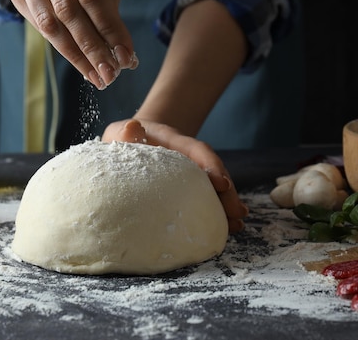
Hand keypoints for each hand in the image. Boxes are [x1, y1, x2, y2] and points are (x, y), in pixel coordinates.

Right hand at [0, 0, 137, 88]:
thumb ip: (108, 3)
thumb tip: (122, 53)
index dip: (109, 28)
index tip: (126, 57)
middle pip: (68, 10)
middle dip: (93, 48)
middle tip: (111, 74)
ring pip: (50, 24)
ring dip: (77, 56)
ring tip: (97, 76)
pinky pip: (40, 27)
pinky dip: (64, 49)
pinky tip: (82, 63)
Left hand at [102, 119, 248, 233]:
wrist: (131, 142)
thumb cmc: (124, 140)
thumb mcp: (120, 133)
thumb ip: (124, 132)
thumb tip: (132, 129)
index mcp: (172, 142)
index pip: (196, 150)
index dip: (210, 165)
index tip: (222, 183)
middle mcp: (187, 158)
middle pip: (212, 172)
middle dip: (226, 192)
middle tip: (237, 212)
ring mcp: (190, 174)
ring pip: (214, 189)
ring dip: (226, 206)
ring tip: (236, 225)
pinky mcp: (188, 189)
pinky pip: (205, 200)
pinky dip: (216, 213)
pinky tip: (227, 228)